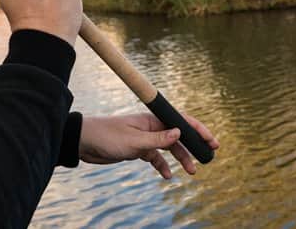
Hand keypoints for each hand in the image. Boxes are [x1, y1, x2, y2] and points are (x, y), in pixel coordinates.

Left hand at [79, 112, 218, 178]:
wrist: (83, 143)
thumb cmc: (106, 136)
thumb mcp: (133, 140)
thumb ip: (157, 139)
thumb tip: (180, 133)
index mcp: (151, 119)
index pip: (180, 121)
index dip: (198, 130)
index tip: (212, 141)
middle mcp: (150, 126)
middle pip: (178, 136)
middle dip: (193, 146)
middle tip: (207, 158)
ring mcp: (144, 138)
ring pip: (168, 149)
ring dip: (180, 159)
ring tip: (191, 172)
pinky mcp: (137, 149)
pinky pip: (155, 158)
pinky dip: (162, 166)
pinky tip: (167, 176)